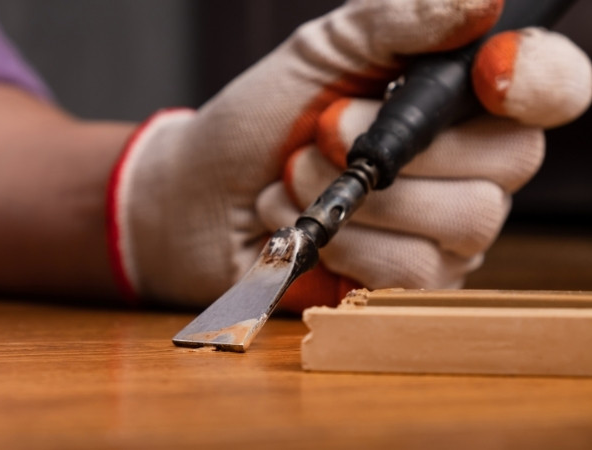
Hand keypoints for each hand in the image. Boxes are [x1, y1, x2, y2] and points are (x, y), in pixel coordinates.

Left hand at [106, 0, 591, 308]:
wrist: (204, 198)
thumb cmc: (261, 121)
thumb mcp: (319, 54)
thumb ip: (393, 24)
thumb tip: (481, 0)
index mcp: (455, 100)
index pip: (548, 90)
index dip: (537, 81)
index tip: (490, 75)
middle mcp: (471, 167)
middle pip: (508, 163)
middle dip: (395, 145)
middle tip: (324, 131)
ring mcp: (447, 232)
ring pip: (461, 222)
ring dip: (357, 197)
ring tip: (298, 180)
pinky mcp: (412, 284)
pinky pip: (413, 271)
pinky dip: (346, 243)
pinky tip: (310, 229)